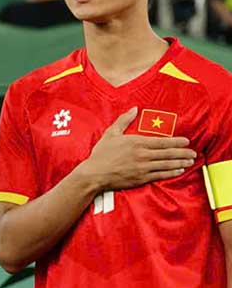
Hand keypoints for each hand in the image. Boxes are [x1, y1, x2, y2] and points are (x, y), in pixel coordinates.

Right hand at [72, 108, 195, 192]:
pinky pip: (161, 175)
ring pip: (167, 164)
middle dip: (182, 152)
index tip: (186, 141)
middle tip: (193, 152)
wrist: (95, 173)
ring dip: (180, 162)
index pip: (162, 141)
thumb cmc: (101, 153)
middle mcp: (142, 155)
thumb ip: (123, 120)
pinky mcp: (142, 178)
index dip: (176, 141)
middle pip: (168, 153)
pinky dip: (172, 172)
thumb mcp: (111, 133)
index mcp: (136, 142)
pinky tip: (179, 170)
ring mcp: (143, 167)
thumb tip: (134, 109)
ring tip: (189, 161)